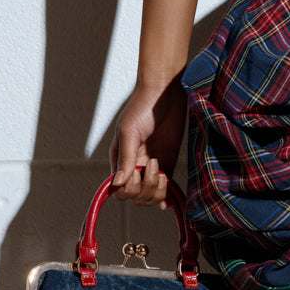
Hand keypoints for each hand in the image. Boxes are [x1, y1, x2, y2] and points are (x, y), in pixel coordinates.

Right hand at [109, 79, 187, 206]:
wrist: (165, 92)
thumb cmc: (142, 106)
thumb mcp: (129, 131)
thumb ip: (126, 158)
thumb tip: (117, 183)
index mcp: (120, 159)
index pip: (119, 189)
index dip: (130, 188)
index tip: (139, 170)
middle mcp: (135, 165)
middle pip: (136, 196)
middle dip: (146, 189)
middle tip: (154, 165)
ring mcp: (152, 165)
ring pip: (151, 195)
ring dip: (157, 191)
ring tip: (162, 172)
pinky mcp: (168, 162)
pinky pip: (166, 187)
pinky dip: (168, 196)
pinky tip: (171, 198)